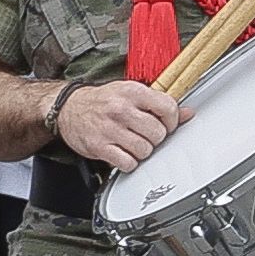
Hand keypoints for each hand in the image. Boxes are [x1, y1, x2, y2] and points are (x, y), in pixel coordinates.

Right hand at [51, 78, 187, 173]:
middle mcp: (121, 109)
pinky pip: (128, 163)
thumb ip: (158, 103)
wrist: (67, 108)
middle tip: (147, 135)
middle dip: (156, 138)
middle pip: (158, 133)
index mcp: (132, 92)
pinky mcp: (100, 147)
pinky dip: (130, 163)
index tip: (167, 125)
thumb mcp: (130, 93)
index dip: (172, 121)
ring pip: (145, 150)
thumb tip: (187, 114)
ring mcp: (109, 128)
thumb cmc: (102, 101)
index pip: (168, 108)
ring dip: (143, 151)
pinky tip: (124, 153)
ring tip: (134, 143)